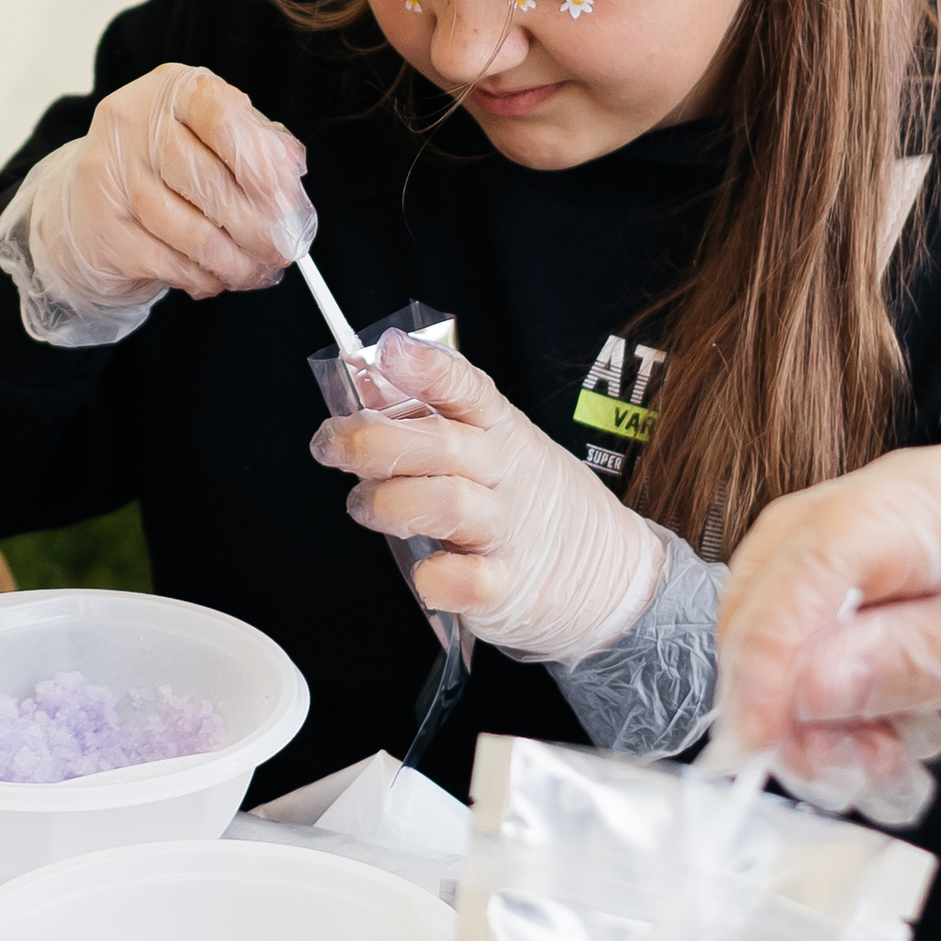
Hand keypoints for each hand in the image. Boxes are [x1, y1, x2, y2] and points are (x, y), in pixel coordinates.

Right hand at [0, 64, 315, 343]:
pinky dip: (200, 277)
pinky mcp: (104, 226)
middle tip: (283, 249)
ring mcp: (112, 175)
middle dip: (256, 226)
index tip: (287, 204)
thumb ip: (257, 145)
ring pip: (188, 230)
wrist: (91, 199)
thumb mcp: (214, 136)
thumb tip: (291, 172)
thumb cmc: (167, 164)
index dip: (261, 167)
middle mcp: (134, 124)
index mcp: (173, 90)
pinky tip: (216, 278)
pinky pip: (165, 262)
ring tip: (255, 271)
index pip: (223, 119)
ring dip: (233, 261)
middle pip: (206, 180)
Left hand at [308, 330, 669, 662]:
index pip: (467, 390)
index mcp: (499, 429)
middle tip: (331, 445)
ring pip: (448, 504)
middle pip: (441, 444)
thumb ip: (429, 418)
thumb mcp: (490, 445)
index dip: (428, 369)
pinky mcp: (508, 587)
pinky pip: (468, 580)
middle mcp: (506, 473)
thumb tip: (368, 383)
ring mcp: (509, 530)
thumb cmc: (525, 502)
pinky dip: (436, 577)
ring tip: (364, 507)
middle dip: (374, 441)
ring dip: (389, 504)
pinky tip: (424, 573)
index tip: (390, 353)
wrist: (609, 576)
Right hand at [710, 444, 940, 829]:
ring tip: (860, 769)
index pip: (806, 558)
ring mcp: (907, 564)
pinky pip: (843, 657)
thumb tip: (794, 687)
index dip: (766, 647)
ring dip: (808, 706)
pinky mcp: (919, 614)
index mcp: (927, 496)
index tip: (758, 733)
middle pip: (782, 582)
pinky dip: (842, 713)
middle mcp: (902, 516)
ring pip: (803, 625)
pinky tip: (881, 754)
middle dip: (775, 678)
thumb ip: (896, 665)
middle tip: (793, 760)